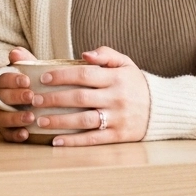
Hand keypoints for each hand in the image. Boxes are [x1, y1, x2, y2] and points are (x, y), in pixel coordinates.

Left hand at [0, 46, 150, 145]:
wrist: (161, 109)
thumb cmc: (135, 84)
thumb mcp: (126, 63)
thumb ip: (106, 54)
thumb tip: (85, 54)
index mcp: (116, 78)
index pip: (85, 74)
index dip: (62, 75)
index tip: (43, 77)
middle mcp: (117, 98)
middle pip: (80, 98)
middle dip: (54, 98)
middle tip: (34, 99)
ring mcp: (118, 118)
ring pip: (84, 120)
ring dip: (59, 121)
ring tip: (40, 120)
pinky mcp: (118, 135)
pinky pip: (93, 138)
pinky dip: (73, 141)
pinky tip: (56, 141)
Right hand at [0, 47, 41, 142]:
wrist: (36, 102)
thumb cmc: (34, 83)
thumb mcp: (32, 70)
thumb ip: (25, 60)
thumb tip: (15, 52)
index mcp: (3, 83)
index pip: (2, 79)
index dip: (12, 79)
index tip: (26, 80)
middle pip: (1, 98)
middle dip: (15, 97)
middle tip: (31, 96)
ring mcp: (2, 115)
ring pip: (1, 117)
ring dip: (15, 117)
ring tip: (31, 117)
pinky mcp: (7, 130)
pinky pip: (6, 134)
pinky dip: (14, 135)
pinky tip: (25, 134)